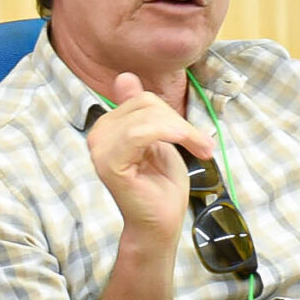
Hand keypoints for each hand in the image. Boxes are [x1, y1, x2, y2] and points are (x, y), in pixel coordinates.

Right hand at [83, 73, 211, 245]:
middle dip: (178, 122)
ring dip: (181, 130)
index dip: (172, 114)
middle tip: (202, 145)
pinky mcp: (109, 163)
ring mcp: (99, 149)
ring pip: (146, 116)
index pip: (141, 98)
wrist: (162, 222)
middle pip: (144, 103)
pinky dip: (171, 134)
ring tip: (200, 149)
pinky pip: (141, 133)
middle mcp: (97, 135)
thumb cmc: (162, 186)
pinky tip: (186, 145)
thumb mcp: (159, 138)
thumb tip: (124, 77)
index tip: (195, 136)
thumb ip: (142, 110)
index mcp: (108, 127)